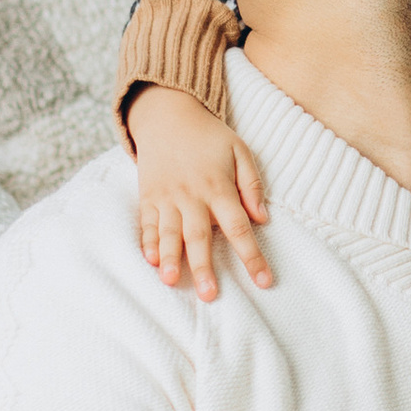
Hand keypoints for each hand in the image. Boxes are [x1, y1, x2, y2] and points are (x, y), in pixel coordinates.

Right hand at [131, 86, 271, 300]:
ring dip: (171, 258)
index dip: (251, 256)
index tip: (263, 281)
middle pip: (199, 236)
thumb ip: (251, 183)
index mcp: (219, 187)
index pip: (239, 227)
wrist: (168, 115)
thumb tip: (262, 218)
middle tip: (210, 295)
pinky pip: (147, 223)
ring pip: (169, 233)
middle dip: (204, 267)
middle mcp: (192, 195)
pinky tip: (151, 260)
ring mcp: (167, 197)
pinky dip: (148, 242)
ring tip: (172, 282)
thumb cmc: (209, 136)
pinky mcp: (148, 196)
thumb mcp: (240, 150)